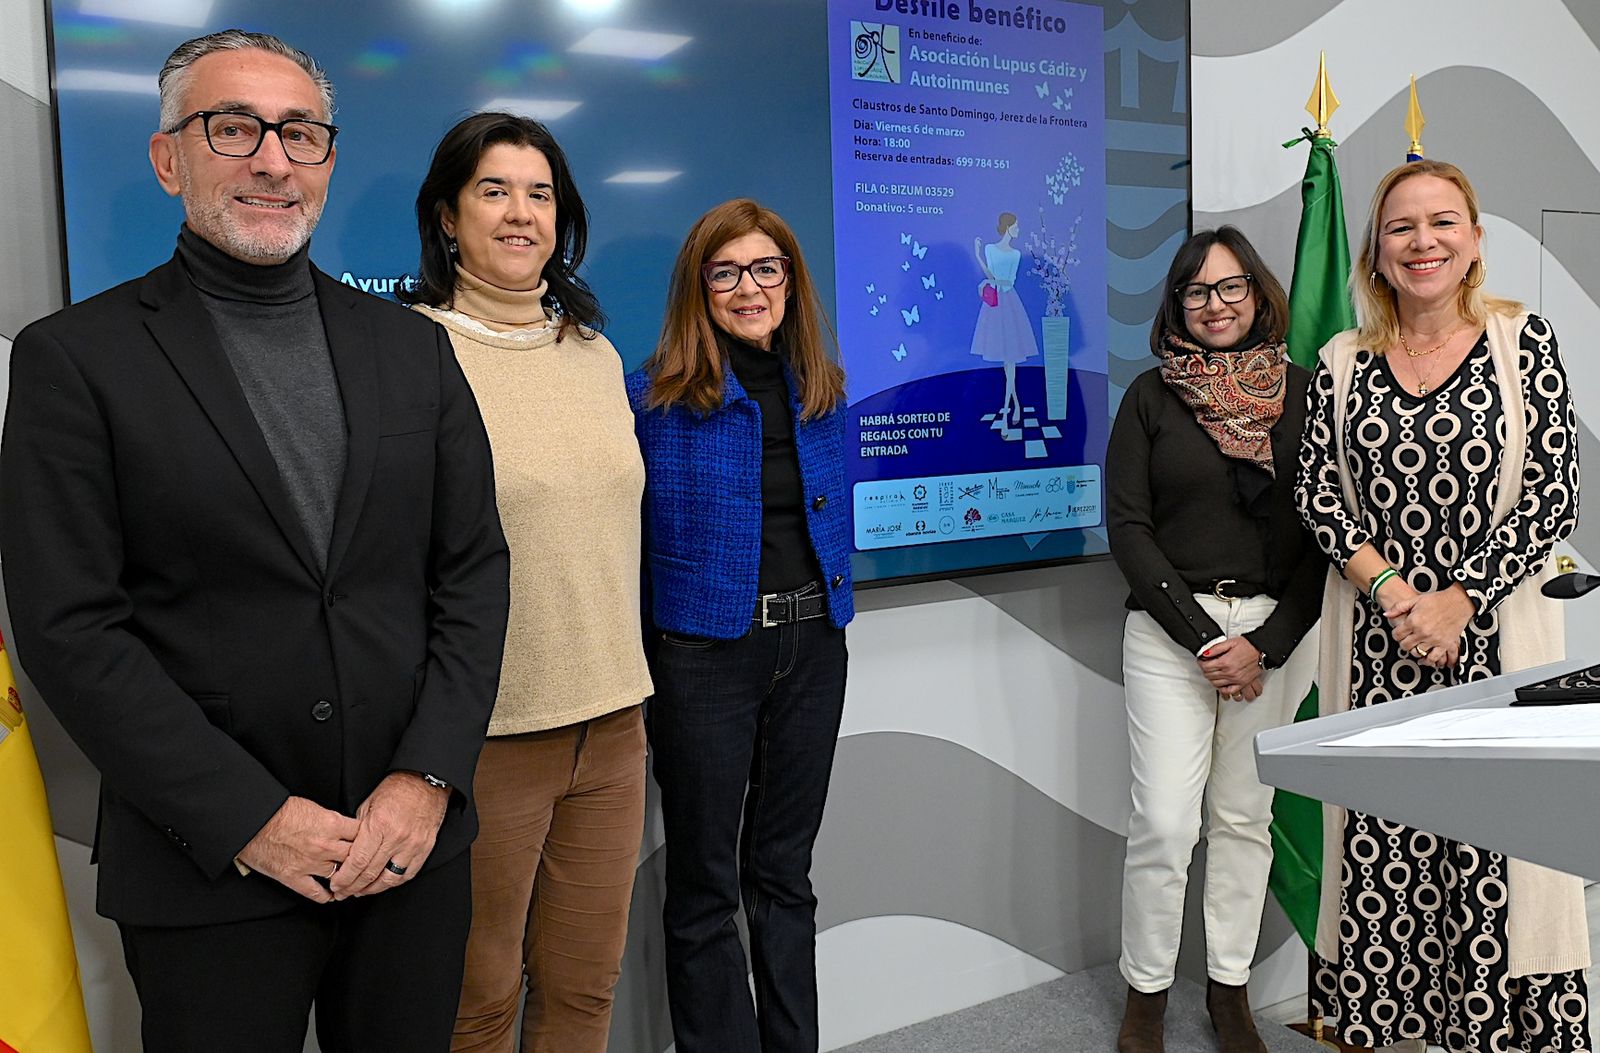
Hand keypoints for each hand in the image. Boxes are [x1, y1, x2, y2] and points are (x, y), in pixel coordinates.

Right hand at [236, 796, 358, 903]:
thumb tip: (344, 829)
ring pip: (339, 875)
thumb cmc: (278, 810)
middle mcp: (325, 845)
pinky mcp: (293, 877)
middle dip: (361, 859)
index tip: (370, 842)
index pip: (362, 833)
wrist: (251, 821)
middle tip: (365, 863)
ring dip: (345, 878)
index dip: (368, 838)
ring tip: (350, 880)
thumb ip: (331, 820)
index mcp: (331, 824)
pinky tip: (331, 896)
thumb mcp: (313, 807)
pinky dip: (326, 896)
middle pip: (355, 856)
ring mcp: (310, 863)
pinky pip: (316, 892)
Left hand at [328, 772, 449, 899]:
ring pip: (390, 879)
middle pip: (371, 873)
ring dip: (372, 889)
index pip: (358, 861)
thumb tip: (347, 851)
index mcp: (379, 825)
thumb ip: (359, 830)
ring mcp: (413, 845)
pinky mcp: (425, 848)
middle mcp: (397, 838)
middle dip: (353, 887)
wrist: (426, 782)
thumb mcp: (368, 804)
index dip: (345, 878)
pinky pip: (408, 874)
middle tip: (343, 893)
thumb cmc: (397, 789)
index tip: (336, 885)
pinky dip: (393, 883)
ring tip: (361, 891)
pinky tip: (382, 884)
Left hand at [1198, 636, 1262, 699]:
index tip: (1201, 660)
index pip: (1206, 667)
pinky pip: (1228, 691)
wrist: (1262, 651)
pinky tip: (1220, 683)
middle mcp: (1230, 672)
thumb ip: (1216, 648)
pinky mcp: (1242, 683)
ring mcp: (1236, 679)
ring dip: (1211, 678)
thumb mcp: (1230, 642)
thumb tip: (1205, 653)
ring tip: (1212, 672)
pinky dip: (1222, 689)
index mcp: (1225, 662)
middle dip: (1205, 670)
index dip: (1201, 663)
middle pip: (1209, 675)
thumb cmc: (1248, 646)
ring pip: (1216, 684)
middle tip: (1206, 665)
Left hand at [1386, 584, 1473, 669]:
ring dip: (1414, 650)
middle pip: (1405, 645)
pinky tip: (1425, 658)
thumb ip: (1398, 607)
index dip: (1396, 634)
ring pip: (1417, 653)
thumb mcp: (1415, 600)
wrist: (1458, 602)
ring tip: (1415, 646)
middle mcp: (1422, 632)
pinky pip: (1433, 658)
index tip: (1399, 633)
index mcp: (1413, 621)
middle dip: (1403, 643)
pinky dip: (1428, 660)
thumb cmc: (1438, 600)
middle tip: (1406, 640)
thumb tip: (1386, 614)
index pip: (1397, 635)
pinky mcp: (1444, 644)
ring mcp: (1433, 639)